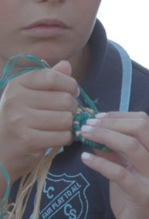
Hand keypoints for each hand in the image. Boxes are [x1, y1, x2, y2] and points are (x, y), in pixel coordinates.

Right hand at [0, 60, 77, 183]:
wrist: (1, 154)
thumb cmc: (20, 123)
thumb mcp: (30, 97)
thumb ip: (49, 80)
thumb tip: (67, 64)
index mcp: (17, 85)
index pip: (53, 77)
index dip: (70, 85)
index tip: (72, 92)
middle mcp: (15, 100)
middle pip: (65, 99)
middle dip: (72, 109)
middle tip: (64, 115)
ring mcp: (19, 120)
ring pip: (66, 118)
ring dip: (68, 125)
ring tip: (58, 128)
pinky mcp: (27, 140)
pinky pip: (63, 136)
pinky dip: (65, 138)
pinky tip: (57, 139)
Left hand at [80, 112, 148, 218]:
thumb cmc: (138, 201)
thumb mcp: (129, 172)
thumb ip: (116, 153)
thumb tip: (94, 133)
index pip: (144, 121)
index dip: (118, 115)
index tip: (96, 117)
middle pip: (139, 128)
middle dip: (110, 123)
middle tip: (87, 125)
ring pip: (131, 146)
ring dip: (103, 137)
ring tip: (84, 136)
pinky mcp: (143, 194)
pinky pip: (119, 172)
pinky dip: (99, 163)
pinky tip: (86, 159)